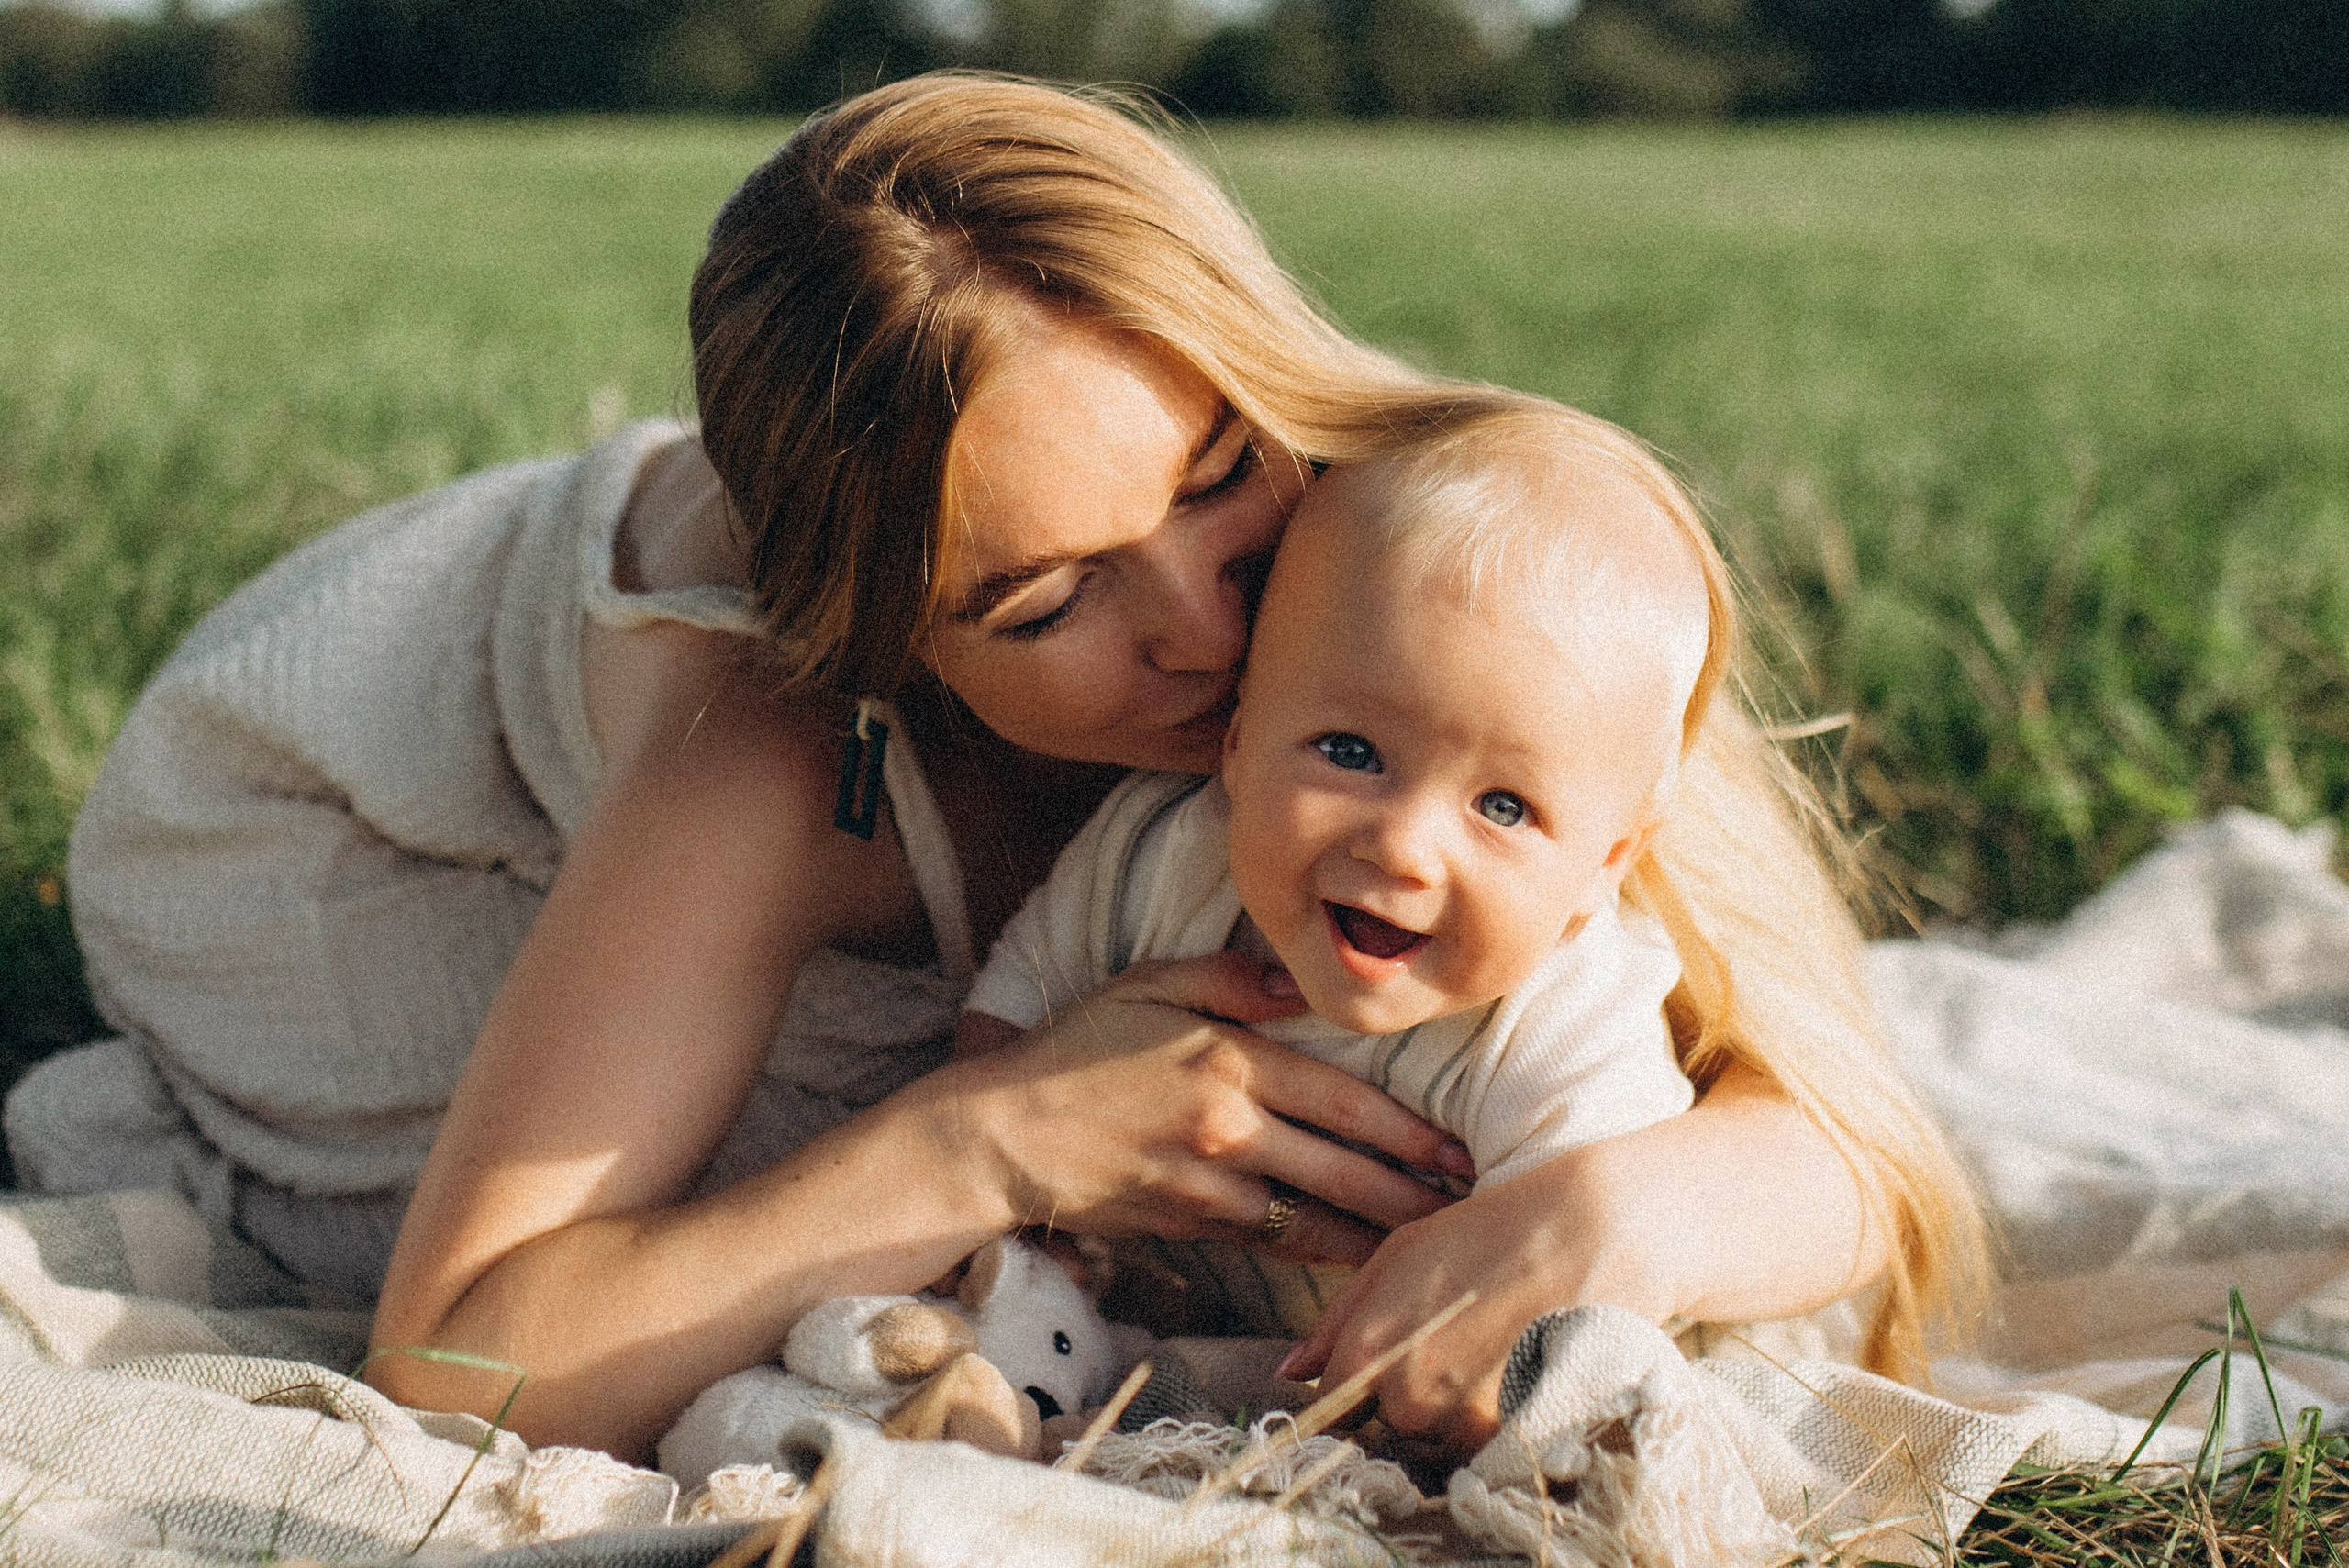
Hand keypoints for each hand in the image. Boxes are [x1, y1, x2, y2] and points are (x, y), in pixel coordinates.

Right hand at [917, 951, 1474, 1266]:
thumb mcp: (1147, 985)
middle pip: (1346, 1169)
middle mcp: (1231, 1128)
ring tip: (1430, 1241)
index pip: (1344, 1100)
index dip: (1408, 1130)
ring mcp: (1210, 1185)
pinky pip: (1270, 1244)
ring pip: (1316, 1220)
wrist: (998, 1134)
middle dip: (1413, 1191)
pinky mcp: (1188, 1226)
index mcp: (1231, 1061)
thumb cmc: (1073, 1051)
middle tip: (1469, 1203)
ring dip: (1379, 1233)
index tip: (1456, 1147)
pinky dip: (1318, 1255)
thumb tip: (1298, 984)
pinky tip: (1355, 1260)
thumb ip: (1230, 978)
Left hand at [1276, 1137, 1680, 1452]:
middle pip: (1389, 1429)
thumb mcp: (1400, 1254)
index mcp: (1371, 1351)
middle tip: (1457, 1342)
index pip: (1333, 1407)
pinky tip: (1521, 1366)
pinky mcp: (1520, 1442)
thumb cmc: (1490, 1231)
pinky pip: (1489, 1450)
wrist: (1596, 1233)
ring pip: (1441, 1443)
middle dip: (1410, 1397)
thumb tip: (1289, 1371)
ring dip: (1457, 1412)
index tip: (1385, 1364)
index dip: (1354, 1387)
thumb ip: (1339, 1318)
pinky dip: (1501, 1419)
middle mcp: (1410, 1400)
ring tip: (1494, 1348)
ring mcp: (1467, 1427)